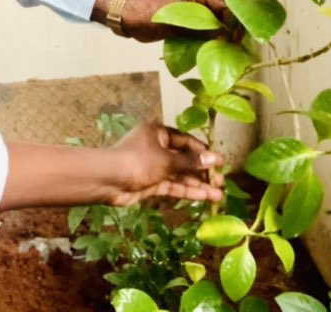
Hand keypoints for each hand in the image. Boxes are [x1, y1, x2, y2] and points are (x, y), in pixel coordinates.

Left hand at [95, 0, 233, 42]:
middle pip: (226, 13)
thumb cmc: (147, 12)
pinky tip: (216, 52)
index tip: (237, 40)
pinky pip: (207, 30)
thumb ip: (202, 28)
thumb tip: (225, 38)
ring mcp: (196, 9)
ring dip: (223, 37)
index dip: (235, 22)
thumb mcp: (177, 21)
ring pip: (218, 23)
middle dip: (232, 30)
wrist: (126, 16)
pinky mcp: (190, 21)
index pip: (227, 4)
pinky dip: (212, 40)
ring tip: (229, 53)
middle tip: (236, 49)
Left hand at [99, 122, 223, 205]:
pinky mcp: (151, 183)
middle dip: (202, 171)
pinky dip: (187, 191)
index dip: (203, 151)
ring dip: (198, 184)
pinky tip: (204, 197)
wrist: (108, 180)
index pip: (185, 140)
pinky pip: (173, 186)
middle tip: (221, 181)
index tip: (220, 162)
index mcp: (158, 133)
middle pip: (184, 159)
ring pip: (180, 175)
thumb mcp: (167, 160)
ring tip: (218, 194)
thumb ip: (190, 161)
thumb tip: (213, 159)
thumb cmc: (138, 161)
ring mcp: (154, 167)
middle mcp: (156, 148)